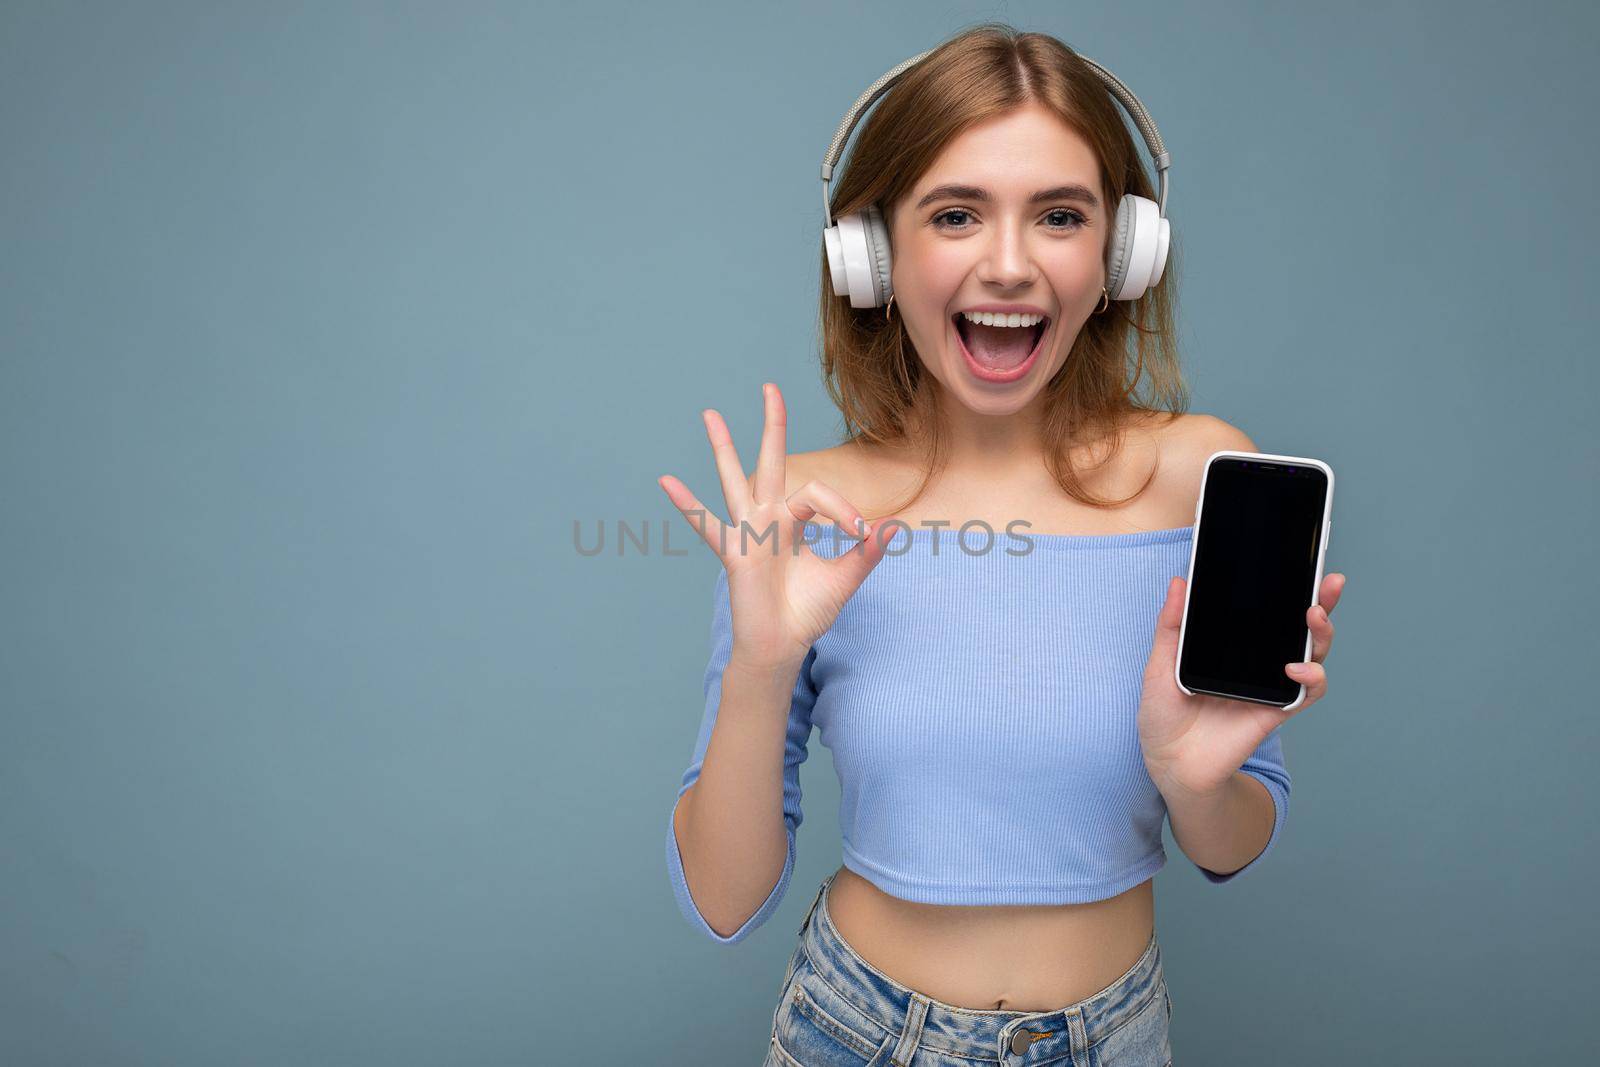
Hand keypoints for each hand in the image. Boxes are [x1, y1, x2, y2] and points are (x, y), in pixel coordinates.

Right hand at [657, 382, 903, 671]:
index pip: (817, 493)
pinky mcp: (734, 553)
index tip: (862, 534)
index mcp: (795, 519)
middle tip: (770, 387)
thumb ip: (865, 554)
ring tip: (711, 413)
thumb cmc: (808, 611)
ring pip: (734, 479)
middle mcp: (769, 518)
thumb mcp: (844, 579)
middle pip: (770, 461)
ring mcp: (748, 532)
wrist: (782, 646)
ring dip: (723, 447)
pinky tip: (667, 481)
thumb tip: (892, 527)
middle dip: (772, 424)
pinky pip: (707, 525)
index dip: (842, 509)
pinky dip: (687, 504)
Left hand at [1137, 571, 1345, 801]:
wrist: (1168, 760)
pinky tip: (1296, 669)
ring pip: (1311, 653)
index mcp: (1233, 644)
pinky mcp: (1276, 710)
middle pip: (1299, 626)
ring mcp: (1270, 684)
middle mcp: (1258, 661)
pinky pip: (1307, 692)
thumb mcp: (1160, 662)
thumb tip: (1179, 582)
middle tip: (1328, 582)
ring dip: (1321, 633)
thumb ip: (1172, 625)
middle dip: (1321, 602)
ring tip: (1312, 615)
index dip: (1288, 588)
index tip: (1301, 563)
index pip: (1267, 610)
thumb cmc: (1163, 712)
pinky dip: (1310, 678)